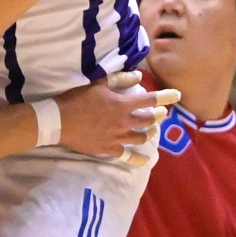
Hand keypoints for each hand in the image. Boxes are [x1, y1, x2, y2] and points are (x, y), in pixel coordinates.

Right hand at [51, 71, 177, 160]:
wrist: (58, 121)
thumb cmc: (76, 99)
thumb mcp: (98, 83)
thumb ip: (120, 79)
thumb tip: (138, 76)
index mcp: (122, 104)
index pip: (151, 100)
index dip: (166, 97)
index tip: (177, 95)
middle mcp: (124, 122)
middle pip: (149, 120)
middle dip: (158, 116)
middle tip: (160, 114)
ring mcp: (117, 137)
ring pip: (142, 137)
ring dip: (149, 133)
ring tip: (150, 131)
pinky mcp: (109, 149)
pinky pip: (127, 156)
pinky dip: (137, 159)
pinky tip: (144, 160)